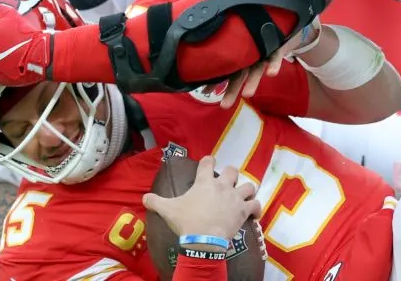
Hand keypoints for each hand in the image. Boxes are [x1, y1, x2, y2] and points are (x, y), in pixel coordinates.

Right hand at [143, 156, 261, 239]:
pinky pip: (256, 205)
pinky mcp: (244, 211)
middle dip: (231, 174)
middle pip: (233, 170)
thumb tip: (144, 198)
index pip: (208, 163)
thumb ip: (155, 202)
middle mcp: (222, 186)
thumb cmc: (187, 221)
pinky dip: (256, 209)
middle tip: (226, 182)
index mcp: (204, 182)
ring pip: (249, 186)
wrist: (203, 239)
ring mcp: (235, 198)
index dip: (208, 161)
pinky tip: (254, 212)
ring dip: (246, 191)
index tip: (209, 162)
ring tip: (242, 196)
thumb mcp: (167, 210)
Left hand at [216, 18, 321, 109]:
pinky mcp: (276, 46)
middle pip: (240, 74)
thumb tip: (207, 87)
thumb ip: (235, 68)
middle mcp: (249, 55)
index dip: (216, 82)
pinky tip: (272, 74)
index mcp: (240, 58)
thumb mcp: (248, 54)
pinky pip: (275, 56)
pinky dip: (274, 64)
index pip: (227, 72)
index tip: (205, 93)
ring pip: (256, 67)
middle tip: (224, 106)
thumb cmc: (261, 42)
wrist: (282, 25)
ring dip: (253, 80)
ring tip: (248, 94)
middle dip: (233, 89)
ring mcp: (263, 51)